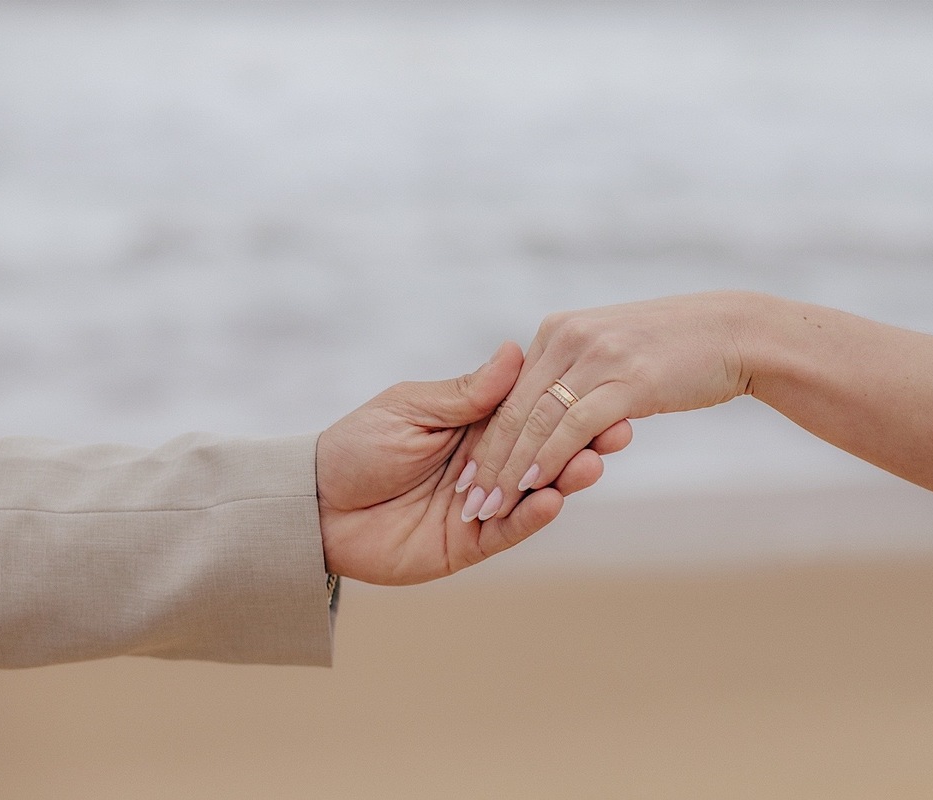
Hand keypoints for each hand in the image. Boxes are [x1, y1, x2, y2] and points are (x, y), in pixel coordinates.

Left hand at [316, 342, 631, 584]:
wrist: (313, 506)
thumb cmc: (356, 446)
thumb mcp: (411, 408)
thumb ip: (466, 393)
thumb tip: (513, 352)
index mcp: (474, 424)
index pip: (532, 412)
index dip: (566, 403)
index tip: (604, 390)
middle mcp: (488, 462)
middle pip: (545, 451)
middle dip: (582, 442)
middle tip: (619, 430)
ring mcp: (483, 504)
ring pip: (536, 491)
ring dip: (567, 478)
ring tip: (592, 463)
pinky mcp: (471, 543)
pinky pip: (510, 529)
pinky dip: (533, 515)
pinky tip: (554, 500)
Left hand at [457, 292, 749, 523]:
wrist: (737, 331)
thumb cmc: (679, 347)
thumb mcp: (614, 348)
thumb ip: (573, 370)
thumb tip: (544, 404)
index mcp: (558, 332)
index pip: (507, 394)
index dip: (485, 439)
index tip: (465, 477)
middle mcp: (566, 338)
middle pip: (513, 410)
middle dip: (487, 462)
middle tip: (466, 503)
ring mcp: (596, 357)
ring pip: (535, 422)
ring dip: (509, 470)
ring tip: (487, 507)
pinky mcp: (625, 380)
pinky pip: (573, 425)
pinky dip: (549, 458)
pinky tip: (534, 486)